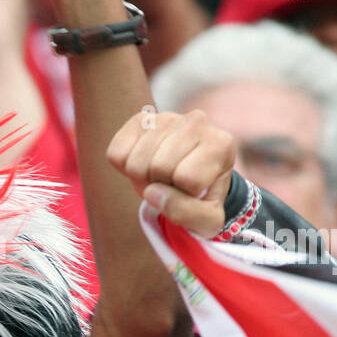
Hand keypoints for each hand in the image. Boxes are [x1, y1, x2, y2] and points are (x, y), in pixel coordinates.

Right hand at [107, 108, 235, 237]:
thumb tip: (153, 192)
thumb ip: (187, 214)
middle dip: (159, 185)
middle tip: (170, 184)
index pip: (187, 178)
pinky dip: (124, 168)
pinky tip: (144, 162)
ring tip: (158, 175)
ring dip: (142, 178)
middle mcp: (197, 121)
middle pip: (158, 167)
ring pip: (136, 161)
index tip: (191, 191)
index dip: (183, 195)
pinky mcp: (141, 119)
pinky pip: (116, 153)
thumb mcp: (207, 220)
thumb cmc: (201, 198)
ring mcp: (167, 117)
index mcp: (221, 145)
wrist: (190, 177)